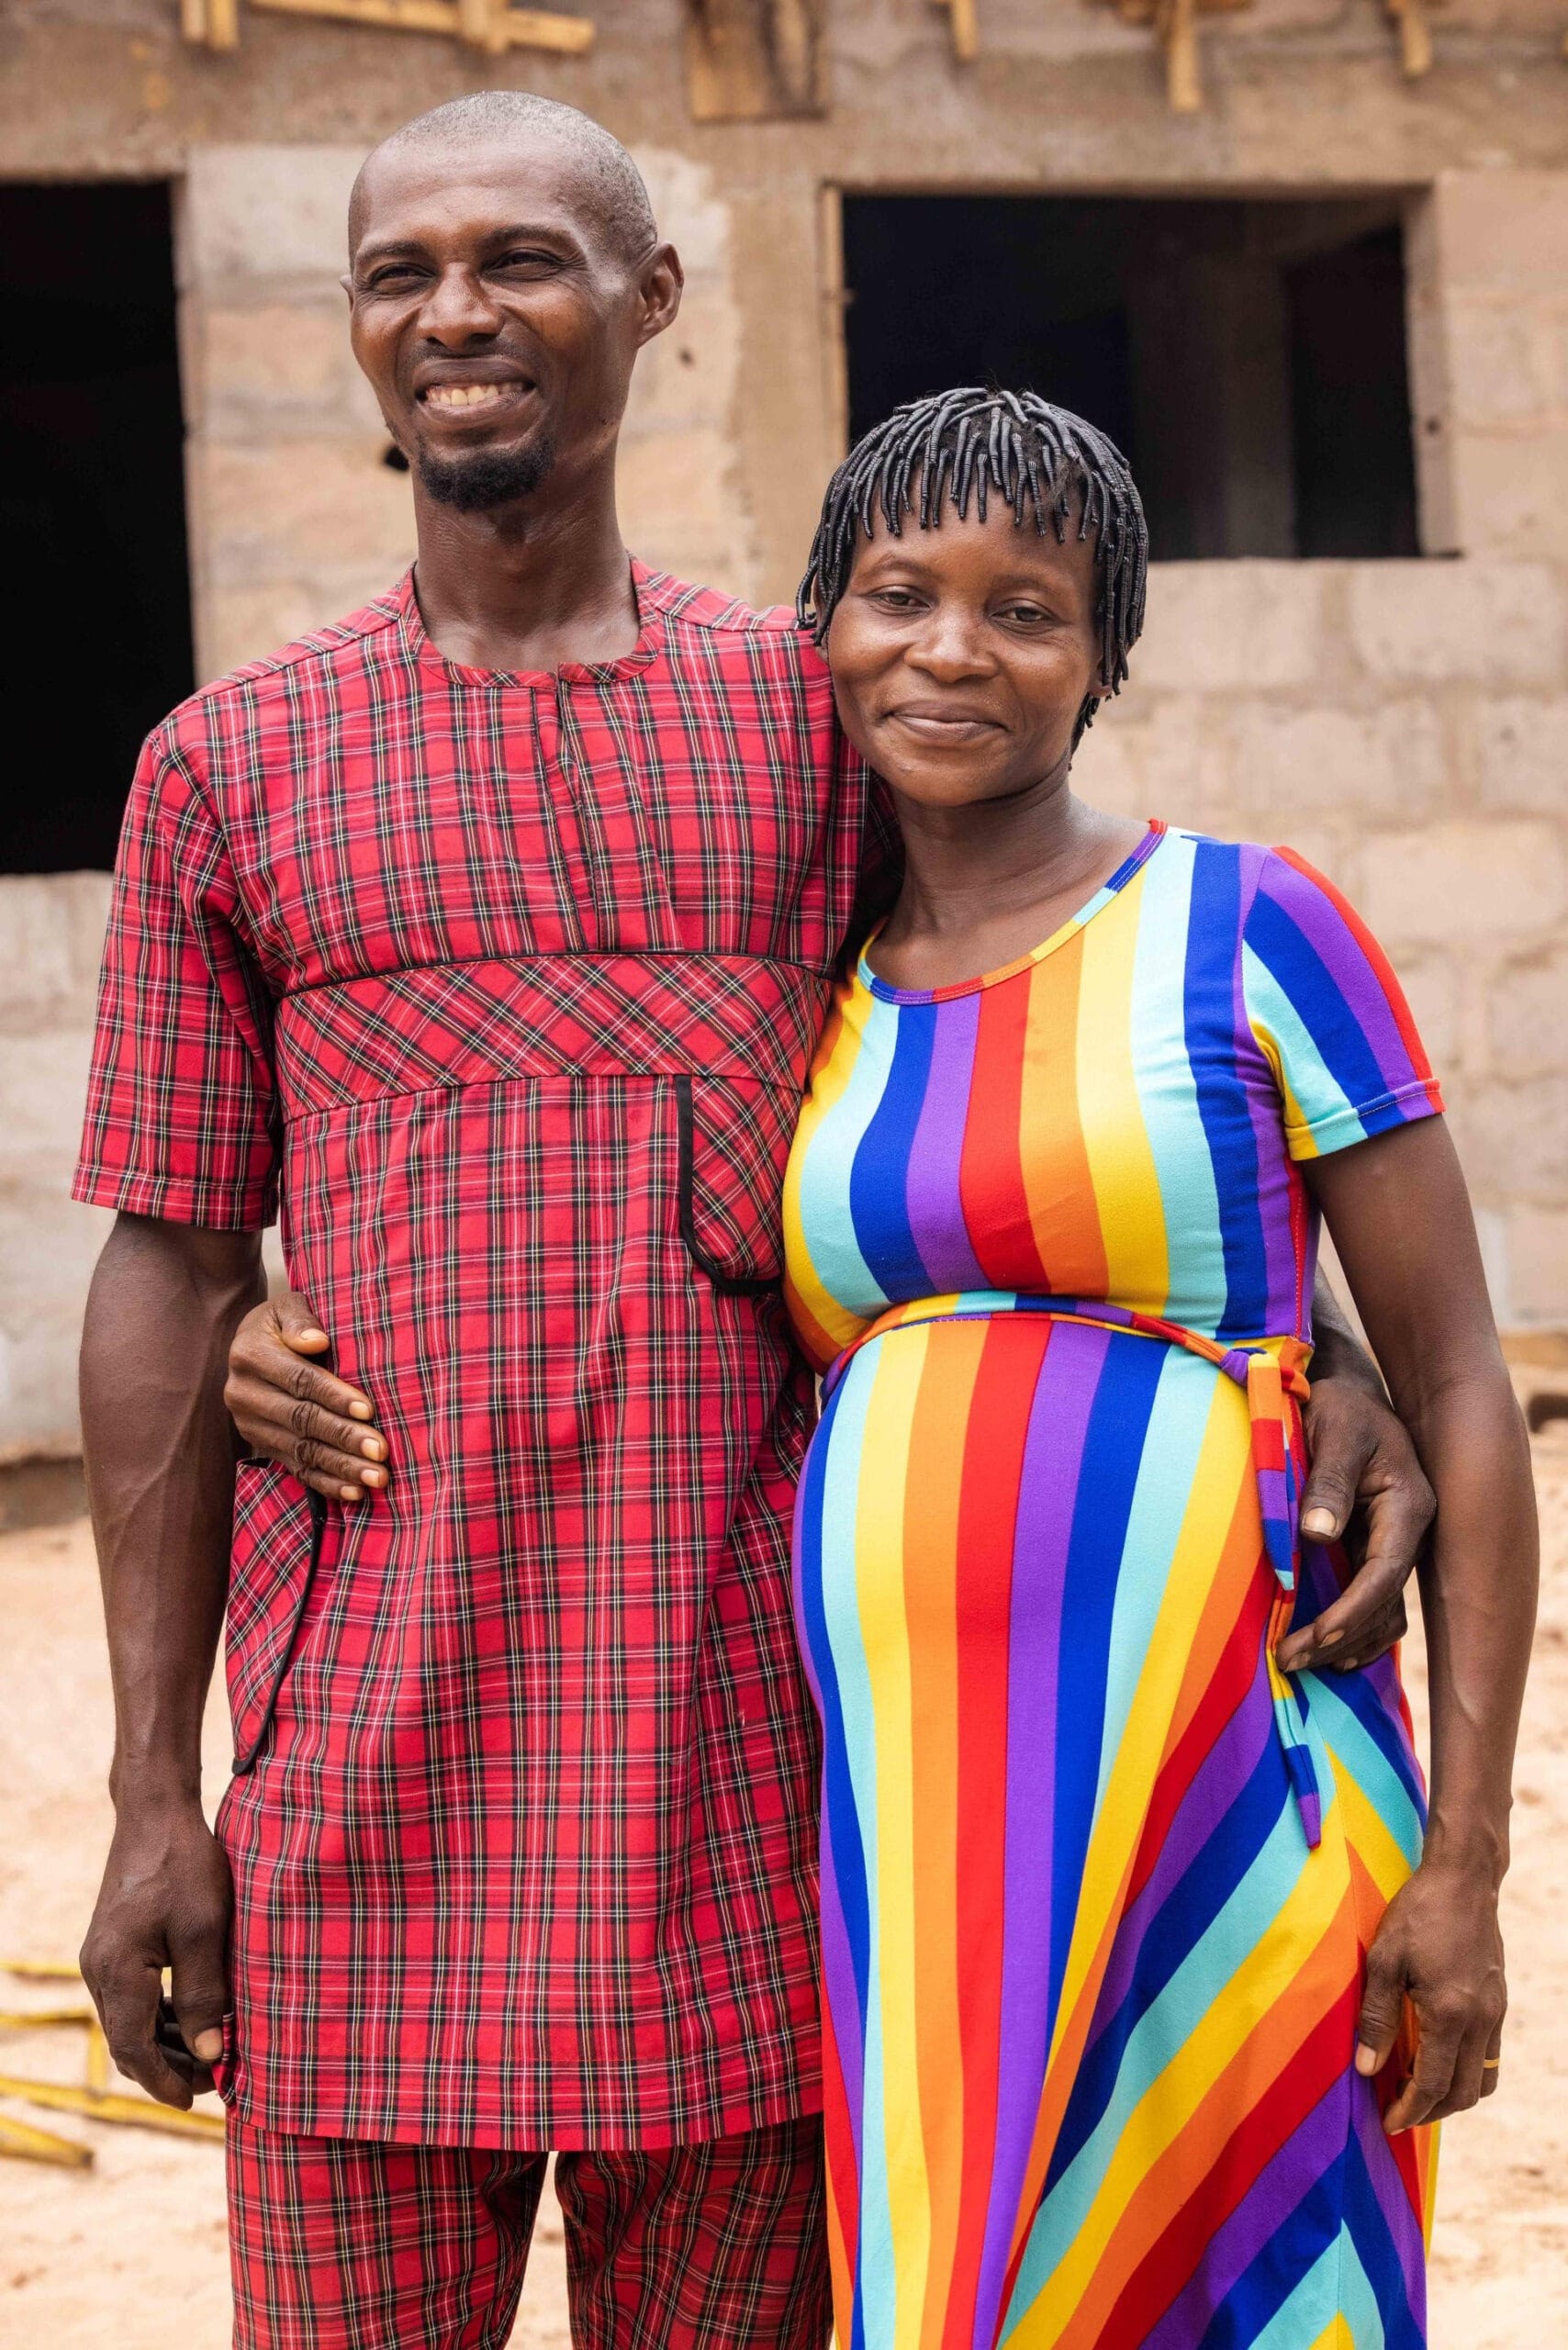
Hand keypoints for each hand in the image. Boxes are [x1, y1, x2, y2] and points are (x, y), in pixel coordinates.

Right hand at [80, 1799, 233, 2107]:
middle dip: (169, 2068)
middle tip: (214, 2081)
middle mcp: (99, 1970)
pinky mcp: (114, 1946)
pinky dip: (161, 2016)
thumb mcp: (205, 1930)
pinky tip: (194, 2018)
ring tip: (211, 2055)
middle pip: (129, 2041)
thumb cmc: (185, 1866)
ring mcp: (102, 1958)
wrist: (156, 1814)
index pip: (134, 2049)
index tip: (197, 2102)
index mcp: (117, 1972)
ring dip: (167, 2043)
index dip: (165, 2082)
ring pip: (130, 2022)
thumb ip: (204, 1994)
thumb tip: (209, 2056)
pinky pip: (133, 1997)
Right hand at [224, 1290, 389, 1503]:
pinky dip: (326, 1483)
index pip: (299, 1380)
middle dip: (343, 1437)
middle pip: (301, 1419)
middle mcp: (243, 1393)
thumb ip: (301, 1319)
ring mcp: (249, 1424)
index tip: (369, 1409)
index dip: (334, 1396)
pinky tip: (355, 1492)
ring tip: (376, 1477)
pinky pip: (295, 1468)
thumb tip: (316, 1341)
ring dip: (340, 1466)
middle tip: (381, 1451)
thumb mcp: (288, 1306)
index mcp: (250, 1355)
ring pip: (300, 1450)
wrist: (252, 1343)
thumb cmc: (285, 1322)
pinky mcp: (260, 1445)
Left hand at [1274, 1368, 1434, 1676]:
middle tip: (1288, 1659)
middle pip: (1384, 1603)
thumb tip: (1316, 1537)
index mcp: (1408, 1506)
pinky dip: (1354, 1630)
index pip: (1384, 1573)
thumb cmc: (1339, 1407)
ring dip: (1346, 1642)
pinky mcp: (1375, 1549)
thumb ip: (1328, 1482)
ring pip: (1383, 1611)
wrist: (1347, 1393)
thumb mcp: (1334, 1432)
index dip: (1352, 1611)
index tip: (1316, 1638)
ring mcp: (1394, 1544)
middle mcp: (1409, 1532)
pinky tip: (1327, 1652)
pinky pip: (1374, 1601)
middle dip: (1340, 1638)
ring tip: (1298, 1660)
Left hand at [1355, 1860, 1505, 2130]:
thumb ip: (1377, 2017)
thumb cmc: (1418, 1913)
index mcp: (1452, 2014)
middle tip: (1396, 2112)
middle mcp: (1482, 2021)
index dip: (1409, 2110)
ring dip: (1451, 2096)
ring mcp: (1496, 2013)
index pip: (1434, 2085)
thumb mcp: (1384, 1960)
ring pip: (1482, 2079)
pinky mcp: (1499, 2003)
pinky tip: (1436, 2059)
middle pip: (1464, 2093)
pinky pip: (1489, 2056)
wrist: (1463, 1879)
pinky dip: (1465, 2071)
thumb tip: (1367, 2069)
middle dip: (1430, 2112)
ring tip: (1414, 2091)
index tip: (1387, 2122)